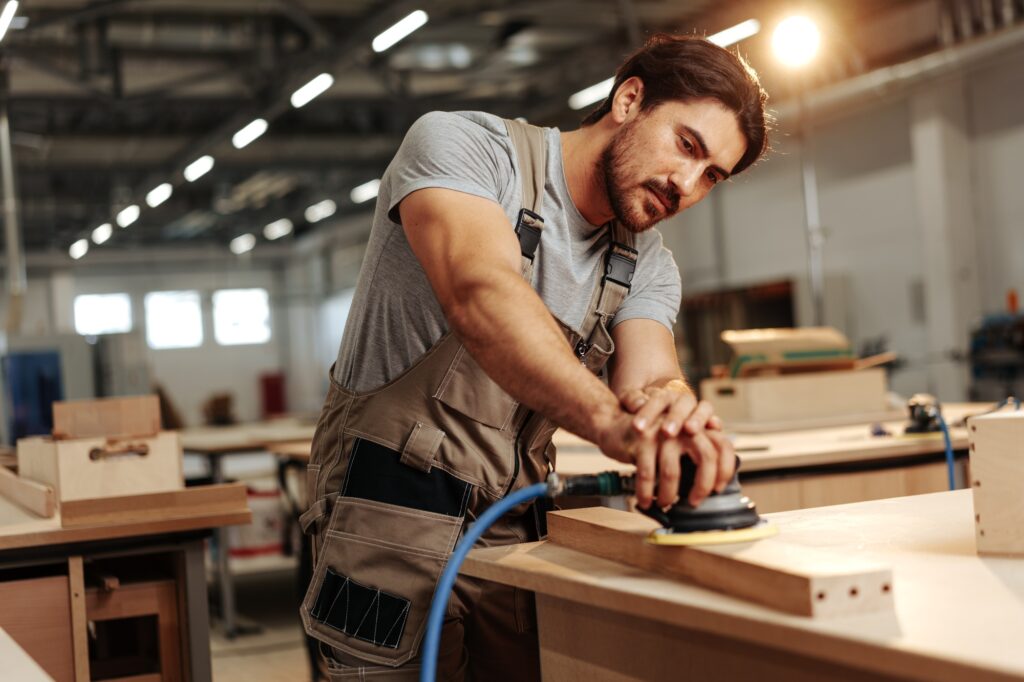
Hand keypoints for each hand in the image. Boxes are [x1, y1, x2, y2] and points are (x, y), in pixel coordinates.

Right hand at [618, 384, 735, 507]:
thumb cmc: (650, 440)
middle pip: (706, 456)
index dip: (725, 469)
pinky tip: (646, 500)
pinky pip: (648, 473)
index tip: (718, 488)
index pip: (723, 446)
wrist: (616, 425)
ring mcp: (662, 431)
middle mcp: (683, 425)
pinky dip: (647, 492)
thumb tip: (713, 484)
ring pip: (672, 471)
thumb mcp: (677, 443)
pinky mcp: (642, 440)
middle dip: (702, 485)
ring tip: (665, 503)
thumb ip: (696, 455)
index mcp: (697, 426)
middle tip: (695, 501)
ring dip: (669, 494)